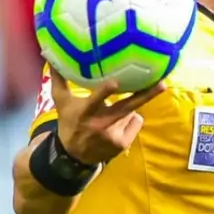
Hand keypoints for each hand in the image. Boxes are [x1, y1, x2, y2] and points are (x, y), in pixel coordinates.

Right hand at [50, 68, 164, 164]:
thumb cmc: (69, 122)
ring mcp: (113, 136)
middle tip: (162, 84)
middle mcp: (100, 124)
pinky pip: (137, 121)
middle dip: (145, 95)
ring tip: (110, 116)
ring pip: (132, 112)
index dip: (104, 92)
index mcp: (84, 112)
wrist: (74, 156)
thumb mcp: (61, 103)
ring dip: (126, 109)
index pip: (95, 101)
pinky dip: (131, 120)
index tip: (114, 83)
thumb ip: (59, 80)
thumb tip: (50, 56)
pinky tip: (117, 126)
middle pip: (126, 107)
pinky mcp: (123, 144)